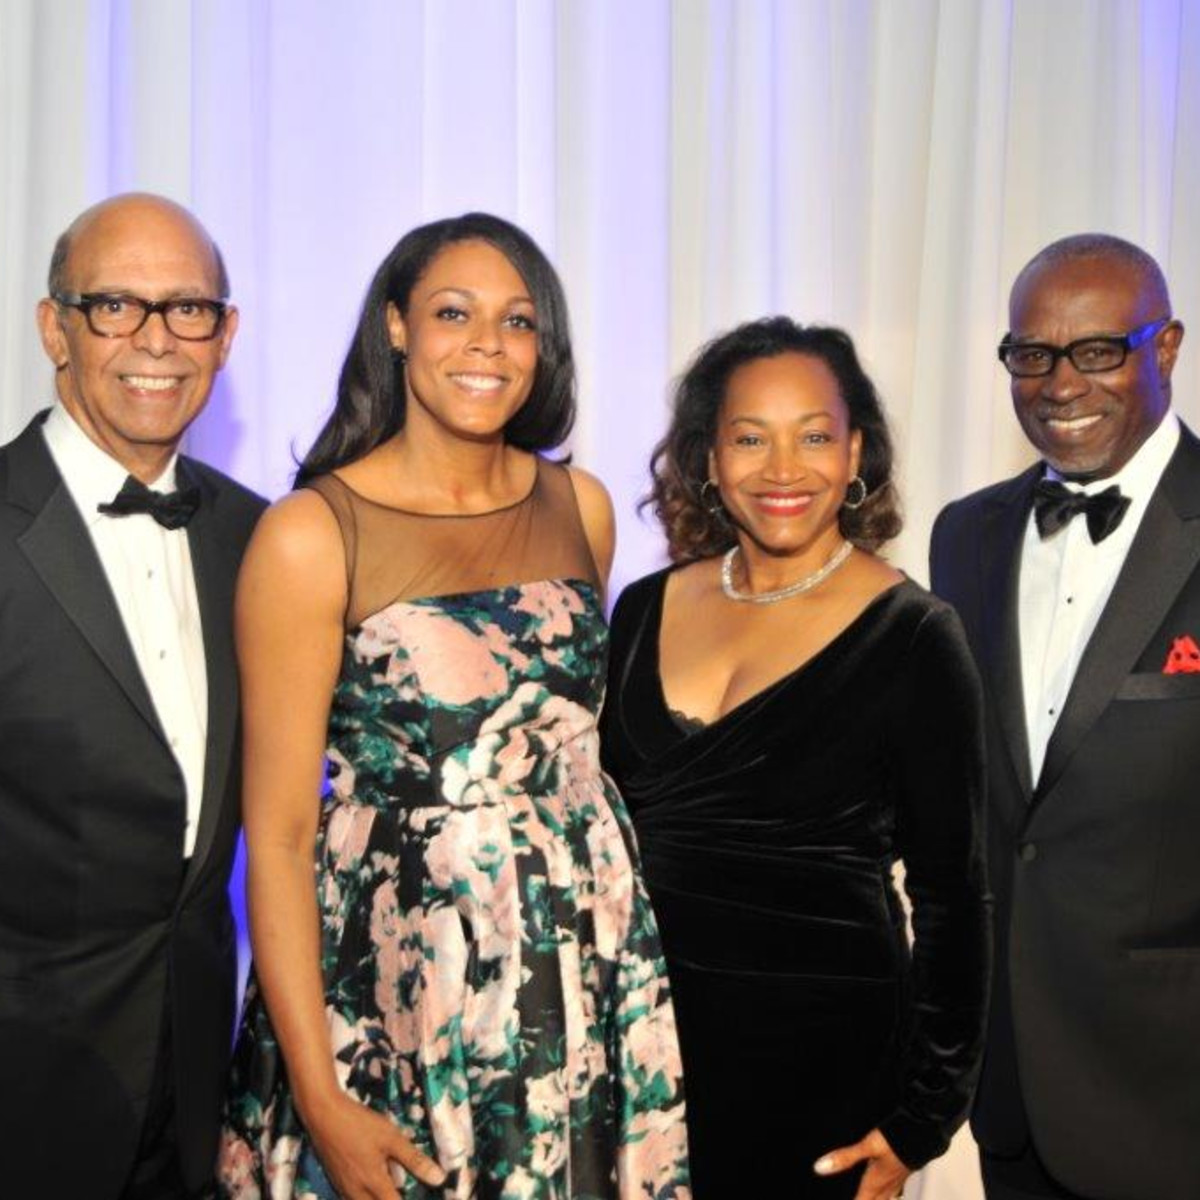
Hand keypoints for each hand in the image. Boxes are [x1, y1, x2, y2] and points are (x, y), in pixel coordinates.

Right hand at [306, 1092, 445, 1198]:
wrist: (322, 1114)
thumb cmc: (359, 1124)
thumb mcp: (391, 1138)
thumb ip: (414, 1160)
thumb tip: (439, 1179)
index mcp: (373, 1184)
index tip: (423, 1195)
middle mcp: (356, 1192)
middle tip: (401, 1191)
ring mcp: (343, 1188)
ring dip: (378, 1198)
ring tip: (390, 1187)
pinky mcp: (336, 1181)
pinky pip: (352, 1198)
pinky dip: (366, 1196)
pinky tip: (372, 1185)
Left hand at [813, 1128, 910, 1199]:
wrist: (923, 1134)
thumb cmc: (896, 1139)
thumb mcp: (868, 1146)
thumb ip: (845, 1157)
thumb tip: (820, 1168)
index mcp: (875, 1183)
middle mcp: (886, 1186)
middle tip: (856, 1199)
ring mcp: (897, 1181)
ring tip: (869, 1198)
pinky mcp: (903, 1173)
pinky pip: (894, 1192)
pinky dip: (886, 1195)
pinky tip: (886, 1190)